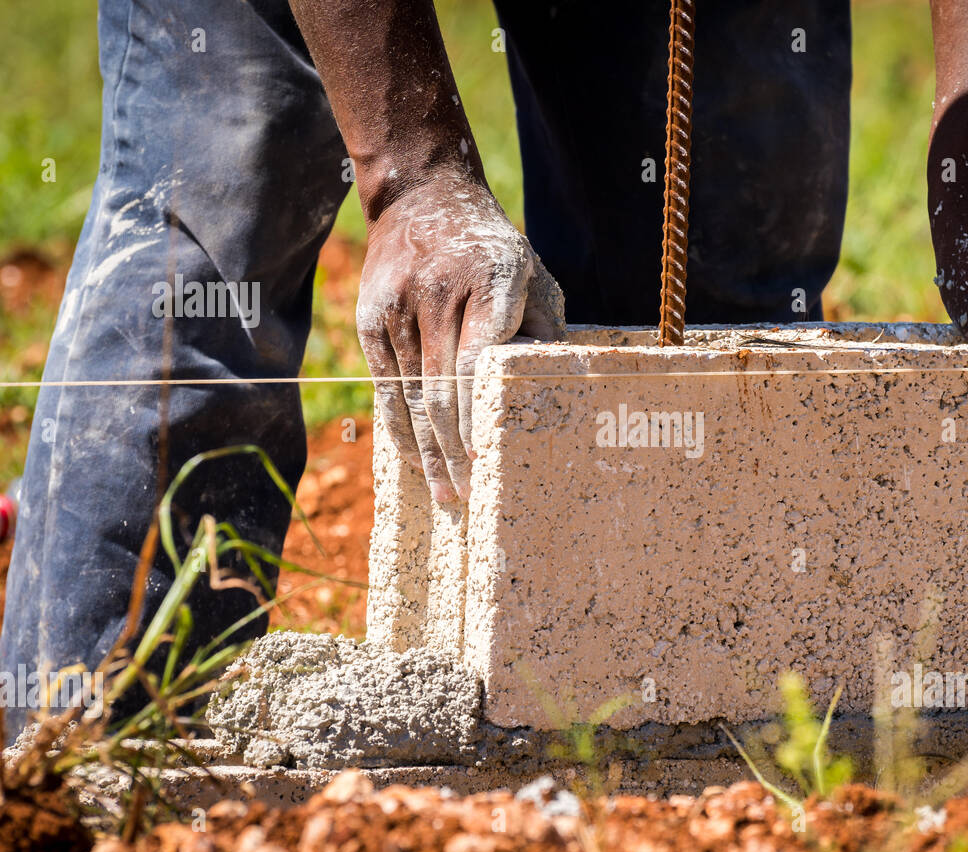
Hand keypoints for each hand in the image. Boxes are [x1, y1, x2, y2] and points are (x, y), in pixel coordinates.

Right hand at [356, 175, 563, 499]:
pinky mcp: (372, 319)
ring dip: (427, 451)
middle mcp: (438, 298)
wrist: (423, 196)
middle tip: (468, 495)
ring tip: (444, 492)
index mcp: (487, 286)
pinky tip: (417, 458)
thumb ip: (544, 330)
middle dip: (454, 450)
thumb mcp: (532, 275)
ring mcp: (399, 309)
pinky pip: (386, 385)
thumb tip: (551, 390)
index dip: (477, 418)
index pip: (475, 366)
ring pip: (410, 396)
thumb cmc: (492, 248)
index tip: (487, 459)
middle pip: (440, 392)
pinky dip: (400, 427)